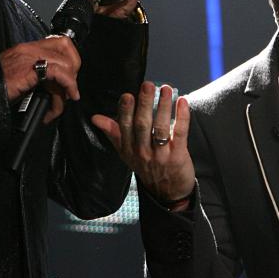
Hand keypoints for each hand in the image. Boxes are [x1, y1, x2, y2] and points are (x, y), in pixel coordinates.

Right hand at [0, 35, 81, 123]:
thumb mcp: (19, 77)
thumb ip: (35, 74)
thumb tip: (55, 85)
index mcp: (26, 48)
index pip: (59, 41)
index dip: (70, 58)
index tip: (70, 78)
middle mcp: (29, 48)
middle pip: (66, 47)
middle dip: (73, 69)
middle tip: (68, 89)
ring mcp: (29, 57)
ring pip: (65, 62)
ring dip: (69, 85)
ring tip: (62, 102)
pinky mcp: (30, 69)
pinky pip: (59, 73)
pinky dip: (68, 85)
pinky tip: (65, 97)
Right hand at [92, 82, 194, 205]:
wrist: (167, 192)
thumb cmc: (146, 166)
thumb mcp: (125, 152)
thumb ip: (113, 133)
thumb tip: (95, 117)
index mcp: (128, 148)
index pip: (125, 127)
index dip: (126, 111)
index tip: (127, 95)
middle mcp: (143, 152)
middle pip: (143, 125)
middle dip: (145, 104)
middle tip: (148, 85)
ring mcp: (161, 155)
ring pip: (161, 128)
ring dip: (164, 107)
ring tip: (165, 88)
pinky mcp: (178, 156)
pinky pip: (180, 133)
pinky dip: (182, 117)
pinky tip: (182, 101)